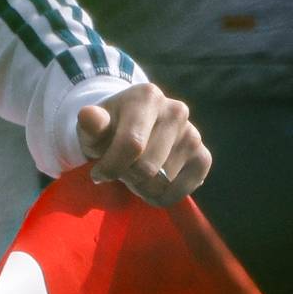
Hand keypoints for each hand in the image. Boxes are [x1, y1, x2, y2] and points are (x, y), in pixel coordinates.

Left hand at [76, 84, 210, 207]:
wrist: (132, 128)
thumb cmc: (109, 129)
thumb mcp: (93, 126)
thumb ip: (90, 124)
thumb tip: (89, 115)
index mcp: (147, 97)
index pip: (132, 144)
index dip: (112, 167)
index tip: (98, 174)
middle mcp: (176, 111)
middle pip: (147, 168)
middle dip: (127, 177)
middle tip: (120, 171)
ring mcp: (193, 134)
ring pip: (163, 182)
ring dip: (143, 188)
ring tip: (134, 174)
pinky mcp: (203, 157)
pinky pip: (183, 190)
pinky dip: (163, 196)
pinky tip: (152, 184)